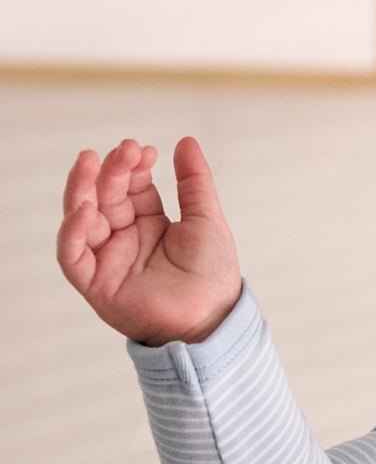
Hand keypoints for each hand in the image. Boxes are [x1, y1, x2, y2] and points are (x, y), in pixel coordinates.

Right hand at [56, 136, 240, 346]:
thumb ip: (194, 182)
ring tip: (92, 162)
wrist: (214, 320)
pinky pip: (72, 255)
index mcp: (148, 224)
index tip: (144, 150)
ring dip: (82, 188)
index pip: (129, 187)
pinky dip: (73, 231)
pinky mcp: (96, 284)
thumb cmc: (213, 277)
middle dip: (112, 170)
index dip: (132, 166)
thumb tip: (186, 142)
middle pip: (104, 196)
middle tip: (127, 151)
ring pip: (81, 218)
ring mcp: (108, 260)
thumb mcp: (206, 219)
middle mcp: (124, 239)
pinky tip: (86, 210)